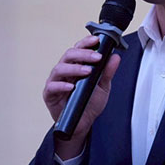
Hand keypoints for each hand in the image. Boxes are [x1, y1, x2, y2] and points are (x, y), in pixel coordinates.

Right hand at [43, 35, 120, 157]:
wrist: (83, 124)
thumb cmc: (89, 103)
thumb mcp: (103, 87)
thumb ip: (107, 72)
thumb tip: (115, 57)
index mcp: (75, 66)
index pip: (78, 49)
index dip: (86, 42)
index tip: (96, 39)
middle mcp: (64, 71)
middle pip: (69, 55)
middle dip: (83, 54)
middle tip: (96, 57)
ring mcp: (56, 82)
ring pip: (59, 68)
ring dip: (74, 68)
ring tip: (87, 71)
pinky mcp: (49, 94)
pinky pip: (52, 87)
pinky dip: (62, 85)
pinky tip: (71, 86)